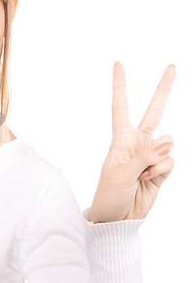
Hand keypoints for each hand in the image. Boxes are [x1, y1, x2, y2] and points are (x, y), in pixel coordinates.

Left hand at [87, 62, 175, 222]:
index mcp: (120, 138)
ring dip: (157, 158)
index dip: (120, 85)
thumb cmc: (109, 193)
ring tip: (141, 173)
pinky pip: (170, 161)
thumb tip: (165, 142)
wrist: (117, 218)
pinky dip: (161, 171)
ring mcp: (150, 155)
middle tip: (172, 66)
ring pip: (167, 142)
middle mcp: (137, 142)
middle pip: (154, 111)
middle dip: (164, 89)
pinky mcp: (161, 168)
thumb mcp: (119, 173)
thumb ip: (142, 155)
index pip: (121, 106)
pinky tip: (149, 179)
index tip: (118, 64)